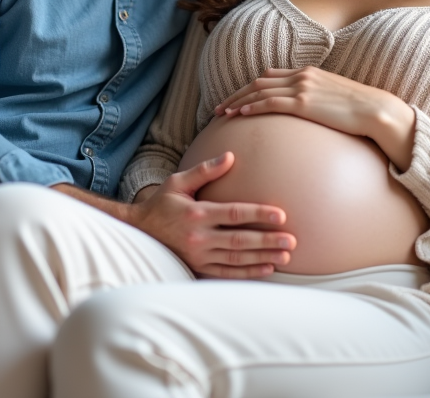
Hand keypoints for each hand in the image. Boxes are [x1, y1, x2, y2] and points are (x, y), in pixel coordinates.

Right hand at [129, 152, 295, 278]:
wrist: (138, 232)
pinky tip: (266, 269)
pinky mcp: (197, 267)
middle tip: (291, 240)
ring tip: (285, 256)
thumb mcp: (178, 182)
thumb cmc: (161, 204)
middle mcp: (199, 237)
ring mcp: (198, 255)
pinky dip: (248, 272)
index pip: (234, 213)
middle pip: (240, 239)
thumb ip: (205, 171)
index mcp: (197, 213)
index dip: (258, 214)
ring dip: (263, 258)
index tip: (280, 215)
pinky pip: (227, 273)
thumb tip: (230, 157)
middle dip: (268, 240)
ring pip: (237, 258)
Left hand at [214, 67, 415, 168]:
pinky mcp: (304, 103)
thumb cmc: (360, 110)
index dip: (250, 87)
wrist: (376, 111)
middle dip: (237, 94)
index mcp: (308, 73)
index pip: (270, 76)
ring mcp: (302, 88)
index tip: (236, 99)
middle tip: (220, 107)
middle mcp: (302, 76)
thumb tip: (308, 112)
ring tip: (224, 113)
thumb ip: (317, 99)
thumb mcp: (334, 98)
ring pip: (260, 92)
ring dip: (239, 102)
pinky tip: (242, 114)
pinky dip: (254, 106)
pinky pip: (272, 103)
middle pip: (259, 82)